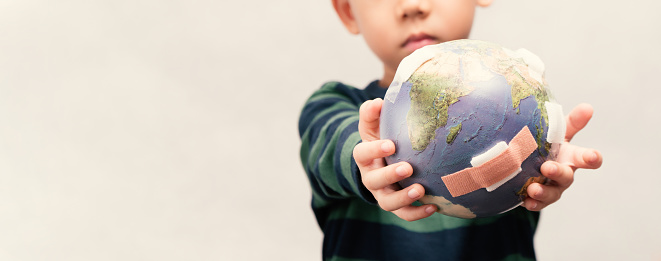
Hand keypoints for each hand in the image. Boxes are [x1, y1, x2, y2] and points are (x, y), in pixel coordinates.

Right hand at [353, 98, 436, 220]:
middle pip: (373, 181)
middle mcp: (370, 178)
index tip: (390, 145)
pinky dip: (417, 213)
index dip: (374, 150)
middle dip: (390, 175)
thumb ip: (372, 112)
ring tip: (421, 190)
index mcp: (364, 157)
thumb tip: (377, 101)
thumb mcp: (373, 125)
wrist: (384, 162)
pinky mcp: (396, 205)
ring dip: (403, 198)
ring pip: (387, 202)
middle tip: (408, 168)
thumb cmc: (382, 139)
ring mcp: (382, 194)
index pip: (362, 154)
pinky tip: (433, 208)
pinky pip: (404, 214)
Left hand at [523, 103, 602, 210]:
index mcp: (571, 157)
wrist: (528, 164)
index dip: (592, 158)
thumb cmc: (548, 146)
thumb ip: (572, 122)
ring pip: (552, 193)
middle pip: (566, 176)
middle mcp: (564, 174)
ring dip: (543, 192)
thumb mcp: (557, 132)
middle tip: (548, 168)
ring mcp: (552, 188)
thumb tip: (588, 107)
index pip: (587, 158)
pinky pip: (537, 204)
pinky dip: (533, 203)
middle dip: (558, 172)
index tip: (593, 156)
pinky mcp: (538, 199)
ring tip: (533, 189)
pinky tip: (526, 201)